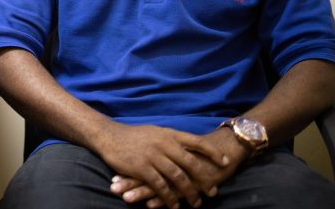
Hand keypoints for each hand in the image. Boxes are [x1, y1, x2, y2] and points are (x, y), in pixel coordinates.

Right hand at [95, 124, 229, 208]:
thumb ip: (171, 140)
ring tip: (195, 203)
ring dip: (189, 193)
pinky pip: (160, 186)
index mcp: (169, 134)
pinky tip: (174, 205)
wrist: (109, 136)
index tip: (225, 163)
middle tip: (212, 191)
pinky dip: (169, 197)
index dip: (212, 153)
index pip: (197, 142)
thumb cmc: (133, 135)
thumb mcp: (155, 132)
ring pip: (178, 177)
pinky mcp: (141, 168)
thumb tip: (188, 147)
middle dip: (204, 179)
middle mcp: (164, 144)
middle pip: (191, 163)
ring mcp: (153, 156)